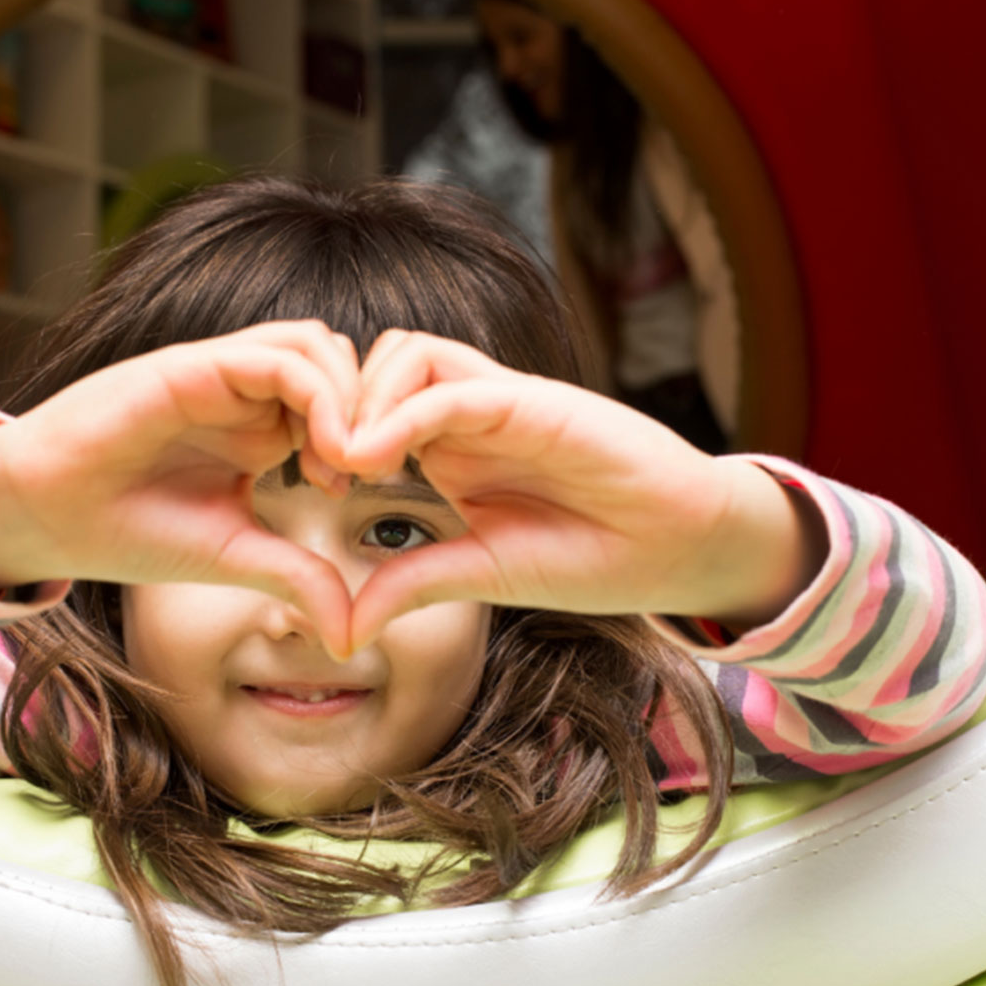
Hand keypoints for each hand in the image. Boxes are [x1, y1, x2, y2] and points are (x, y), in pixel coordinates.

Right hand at [0, 321, 360, 655]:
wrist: (45, 514)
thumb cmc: (128, 531)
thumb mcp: (233, 556)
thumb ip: (296, 577)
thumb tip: (351, 635)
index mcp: (261, 429)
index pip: (344, 402)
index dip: (372, 437)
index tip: (365, 489)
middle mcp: (246, 393)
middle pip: (343, 363)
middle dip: (373, 411)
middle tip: (369, 471)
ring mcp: (221, 374)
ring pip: (318, 345)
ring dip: (350, 398)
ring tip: (345, 462)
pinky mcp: (194, 366)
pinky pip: (277, 356)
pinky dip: (317, 394)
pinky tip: (319, 451)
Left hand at [337, 331, 823, 649]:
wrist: (680, 547)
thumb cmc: (591, 557)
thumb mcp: (481, 576)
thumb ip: (413, 586)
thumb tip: (338, 631)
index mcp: (448, 451)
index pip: (365, 408)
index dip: (323, 435)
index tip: (306, 484)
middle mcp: (466, 415)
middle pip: (372, 366)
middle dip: (331, 405)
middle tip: (316, 468)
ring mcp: (500, 402)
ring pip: (407, 354)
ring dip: (363, 398)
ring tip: (348, 464)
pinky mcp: (534, 400)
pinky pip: (455, 386)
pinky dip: (406, 413)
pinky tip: (378, 459)